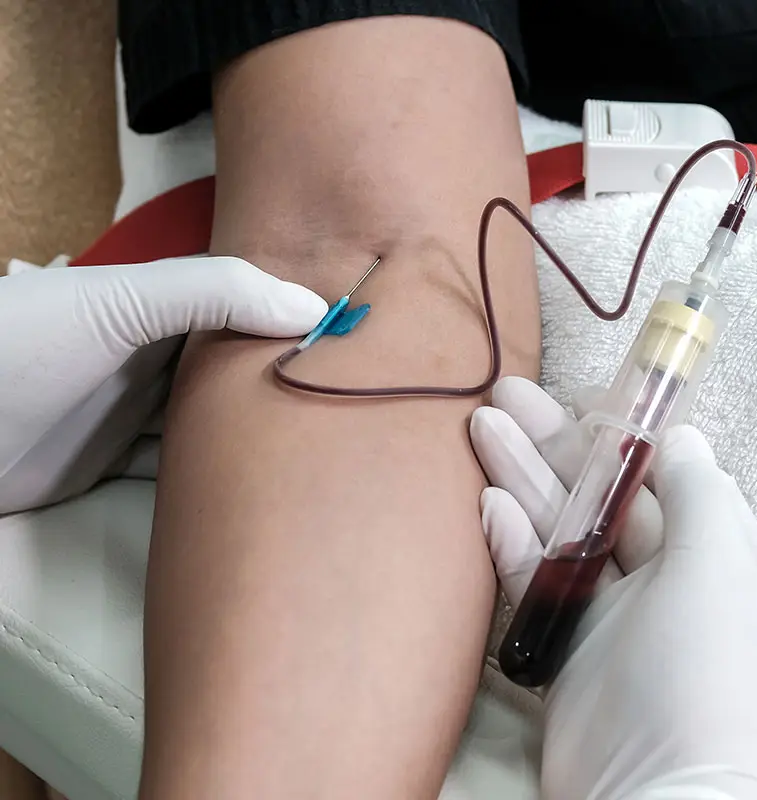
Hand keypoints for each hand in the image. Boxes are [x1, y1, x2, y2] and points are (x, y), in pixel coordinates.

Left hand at [0, 257, 326, 513]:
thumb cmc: (26, 345)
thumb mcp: (123, 300)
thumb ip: (214, 292)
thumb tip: (311, 306)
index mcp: (159, 308)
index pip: (242, 308)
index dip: (293, 318)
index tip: (353, 338)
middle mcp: (151, 358)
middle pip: (230, 370)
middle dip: (276, 381)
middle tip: (342, 401)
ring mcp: (133, 413)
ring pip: (207, 425)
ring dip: (247, 437)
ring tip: (310, 449)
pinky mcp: (112, 464)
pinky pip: (172, 472)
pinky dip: (207, 481)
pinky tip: (247, 489)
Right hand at [471, 377, 756, 799]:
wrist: (660, 795)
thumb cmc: (709, 670)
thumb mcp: (722, 565)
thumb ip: (699, 492)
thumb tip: (681, 436)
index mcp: (710, 554)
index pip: (657, 477)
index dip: (615, 436)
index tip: (574, 400)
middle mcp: (661, 578)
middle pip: (598, 496)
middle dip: (553, 446)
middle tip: (504, 398)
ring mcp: (609, 613)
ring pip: (558, 528)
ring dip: (521, 478)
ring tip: (482, 428)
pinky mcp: (563, 644)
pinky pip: (532, 578)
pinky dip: (509, 540)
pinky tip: (486, 504)